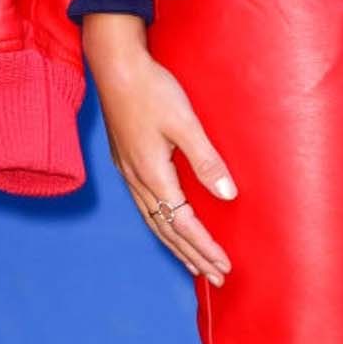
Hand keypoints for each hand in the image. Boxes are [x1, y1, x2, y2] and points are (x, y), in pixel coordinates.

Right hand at [79, 13, 236, 285]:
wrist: (115, 66)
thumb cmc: (151, 89)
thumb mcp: (185, 123)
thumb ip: (206, 159)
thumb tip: (227, 194)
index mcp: (153, 174)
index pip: (183, 223)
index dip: (205, 246)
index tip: (224, 265)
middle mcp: (138, 180)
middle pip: (167, 230)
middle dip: (193, 255)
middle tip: (215, 277)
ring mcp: (129, 173)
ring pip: (153, 222)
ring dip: (176, 245)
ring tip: (194, 263)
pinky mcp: (127, 163)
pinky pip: (146, 207)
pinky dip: (162, 226)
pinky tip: (168, 227)